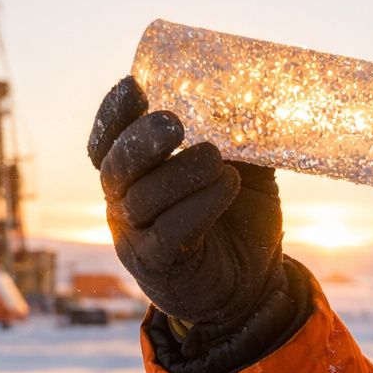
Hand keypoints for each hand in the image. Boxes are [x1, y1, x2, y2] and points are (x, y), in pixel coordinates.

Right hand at [87, 76, 283, 328]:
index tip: (133, 85)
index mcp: (135, 175)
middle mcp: (125, 204)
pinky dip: (199, 205)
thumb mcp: (243, 170)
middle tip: (172, 122)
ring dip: (181, 173)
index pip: (108, 142)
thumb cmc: (238, 221)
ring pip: (143, 199)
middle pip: (116, 168)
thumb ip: (243, 138)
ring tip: (217, 159)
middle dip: (140, 141)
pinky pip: (170, 232)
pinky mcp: (160, 266)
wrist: (252, 286)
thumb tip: (264, 95)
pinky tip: (227, 185)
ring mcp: (137, 237)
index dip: (113, 114)